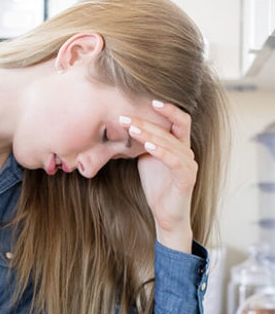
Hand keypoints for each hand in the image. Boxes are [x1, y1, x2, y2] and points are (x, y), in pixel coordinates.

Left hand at [122, 100, 196, 252]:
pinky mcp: (186, 177)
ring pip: (171, 142)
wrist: (166, 214)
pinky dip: (161, 151)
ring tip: (132, 128)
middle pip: (171, 127)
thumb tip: (125, 126)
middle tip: (125, 116)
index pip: (178, 119)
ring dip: (150, 134)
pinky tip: (147, 146)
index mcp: (178, 145)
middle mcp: (187, 151)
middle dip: (147, 120)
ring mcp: (188, 164)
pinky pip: (174, 160)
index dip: (166, 108)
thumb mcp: (146, 159)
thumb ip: (142, 143)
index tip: (146, 99)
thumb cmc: (157, 186)